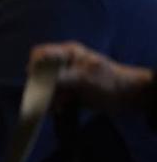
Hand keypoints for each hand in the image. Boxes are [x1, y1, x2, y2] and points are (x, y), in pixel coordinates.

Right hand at [30, 41, 154, 112]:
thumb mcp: (84, 77)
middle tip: (44, 96)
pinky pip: (54, 97)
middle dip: (41, 86)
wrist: (127, 96)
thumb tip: (38, 79)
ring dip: (48, 97)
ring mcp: (66, 79)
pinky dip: (55, 104)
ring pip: (46, 87)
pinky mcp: (70, 92)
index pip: (42, 53)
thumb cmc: (108, 80)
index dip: (34, 64)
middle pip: (41, 72)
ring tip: (56, 106)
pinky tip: (61, 108)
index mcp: (68, 53)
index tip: (35, 78)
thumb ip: (61, 77)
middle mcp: (64, 65)